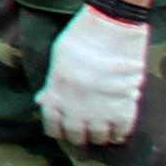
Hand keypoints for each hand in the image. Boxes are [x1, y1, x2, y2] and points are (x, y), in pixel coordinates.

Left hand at [37, 4, 151, 145]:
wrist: (110, 29)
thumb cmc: (80, 39)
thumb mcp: (58, 61)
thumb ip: (52, 84)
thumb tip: (42, 101)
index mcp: (55, 96)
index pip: (52, 126)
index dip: (57, 130)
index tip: (62, 129)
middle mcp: (74, 108)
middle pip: (76, 135)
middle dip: (79, 135)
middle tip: (85, 132)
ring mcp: (99, 110)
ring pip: (99, 137)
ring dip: (100, 136)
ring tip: (103, 132)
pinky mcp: (124, 107)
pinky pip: (122, 130)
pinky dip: (120, 133)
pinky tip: (119, 132)